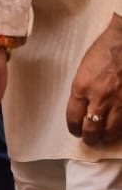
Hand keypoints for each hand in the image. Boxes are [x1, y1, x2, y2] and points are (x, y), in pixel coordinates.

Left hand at [65, 15, 121, 146]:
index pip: (73, 118)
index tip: (75, 131)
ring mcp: (118, 101)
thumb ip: (82, 91)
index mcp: (81, 88)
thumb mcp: (83, 70)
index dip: (73, 128)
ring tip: (104, 138)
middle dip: (89, 138)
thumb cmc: (104, 50)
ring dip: (105, 137)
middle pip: (91, 129)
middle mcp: (99, 97)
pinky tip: (117, 129)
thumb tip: (83, 108)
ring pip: (110, 130)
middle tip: (90, 139)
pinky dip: (120, 129)